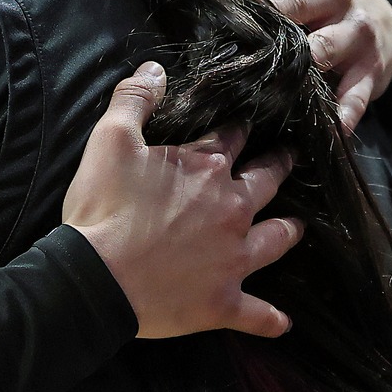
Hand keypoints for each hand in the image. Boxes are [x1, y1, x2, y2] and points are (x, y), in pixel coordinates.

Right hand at [64, 62, 300, 340]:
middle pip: (267, 180)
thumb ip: (134, 99)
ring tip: (298, 226)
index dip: (241, 128)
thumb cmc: (102, 208)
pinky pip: (257, 312)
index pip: (234, 137)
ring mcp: (234, 257)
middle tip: (288, 160)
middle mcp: (233, 208)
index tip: (249, 124)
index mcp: (208, 167)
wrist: (94, 278)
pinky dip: (271, 319)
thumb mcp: (109, 141)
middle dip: (279, 167)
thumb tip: (155, 68)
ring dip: (289, 231)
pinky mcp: (224, 301)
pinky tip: (284, 323)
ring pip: (277, 238)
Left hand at [238, 0, 391, 131]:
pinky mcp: (370, 71)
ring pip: (326, 50)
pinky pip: (356, 95)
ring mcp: (354, 35)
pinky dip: (344, 113)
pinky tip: (331, 127)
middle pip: (299, 1)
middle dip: (279, 10)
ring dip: (303, 67)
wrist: (381, 22)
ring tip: (278, 84)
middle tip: (254, 23)